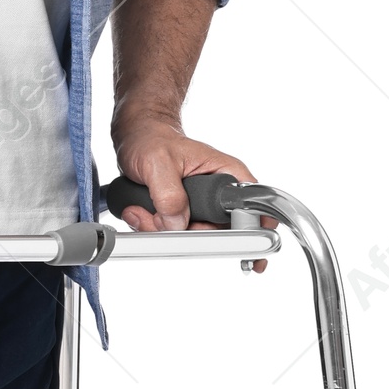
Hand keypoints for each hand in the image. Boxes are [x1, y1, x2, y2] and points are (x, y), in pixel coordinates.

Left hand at [110, 116, 272, 270]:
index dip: (249, 234)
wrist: (136, 136)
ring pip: (190, 238)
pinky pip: (171, 235)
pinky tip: (141, 210)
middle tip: (159, 216)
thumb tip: (176, 223)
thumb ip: (169, 194)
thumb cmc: (152, 137)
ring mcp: (200, 207)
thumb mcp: (157, 161)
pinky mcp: (182, 215)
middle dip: (184, 233)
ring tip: (146, 207)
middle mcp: (218, 193)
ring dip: (161, 229)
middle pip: (217, 234)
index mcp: (228, 174)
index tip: (242, 252)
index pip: (253, 209)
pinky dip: (152, 227)